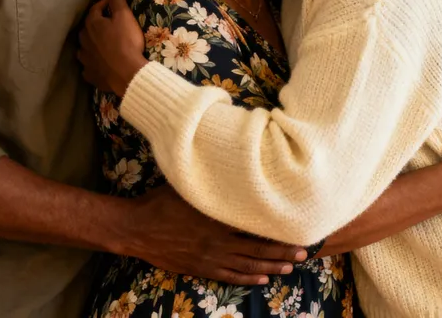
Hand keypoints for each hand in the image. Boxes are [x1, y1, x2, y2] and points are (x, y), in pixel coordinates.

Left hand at [78, 0, 146, 94]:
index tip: (115, 2)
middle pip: (88, 28)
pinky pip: (89, 65)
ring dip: (93, 43)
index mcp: (91, 25)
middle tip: (109, 22)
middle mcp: (84, 41)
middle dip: (97, 23)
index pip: (95, 9)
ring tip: (103, 42)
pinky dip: (94, 62)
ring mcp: (85, 59)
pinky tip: (100, 63)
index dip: (105, 4)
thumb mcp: (124, 17)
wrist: (127, 74)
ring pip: (85, 47)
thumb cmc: (126, 42)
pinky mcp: (90, 74)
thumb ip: (117, 0)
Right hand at [125, 185, 305, 284]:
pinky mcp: (200, 268)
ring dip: (270, 266)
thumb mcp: (188, 185)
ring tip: (291, 268)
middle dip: (282, 251)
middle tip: (303, 253)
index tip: (297, 228)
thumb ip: (212, 180)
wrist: (137, 228)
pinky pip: (229, 276)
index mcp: (217, 216)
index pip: (254, 225)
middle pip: (256, 248)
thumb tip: (231, 163)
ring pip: (247, 265)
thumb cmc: (161, 201)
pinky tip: (263, 278)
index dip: (276, 229)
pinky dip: (248, 278)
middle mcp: (217, 239)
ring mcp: (209, 256)